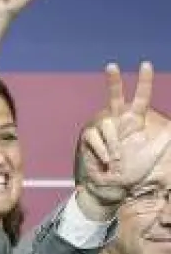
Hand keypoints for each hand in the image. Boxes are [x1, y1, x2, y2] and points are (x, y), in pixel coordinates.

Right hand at [78, 62, 170, 206]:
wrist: (113, 188)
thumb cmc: (135, 172)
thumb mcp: (156, 153)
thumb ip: (167, 137)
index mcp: (135, 122)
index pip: (141, 98)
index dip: (143, 82)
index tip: (145, 64)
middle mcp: (118, 122)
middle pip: (115, 97)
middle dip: (113, 81)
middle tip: (112, 66)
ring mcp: (103, 130)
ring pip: (108, 124)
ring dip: (114, 145)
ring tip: (116, 161)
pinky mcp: (89, 138)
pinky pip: (96, 137)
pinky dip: (103, 151)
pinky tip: (107, 161)